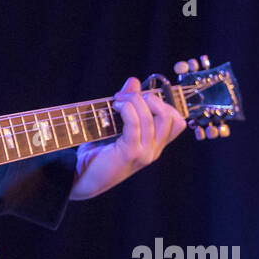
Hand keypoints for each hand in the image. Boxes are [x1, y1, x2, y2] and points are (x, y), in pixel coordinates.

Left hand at [69, 76, 185, 199]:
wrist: (81, 177)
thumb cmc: (98, 151)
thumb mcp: (116, 124)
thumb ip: (128, 104)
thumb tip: (134, 81)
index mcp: (155, 144)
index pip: (177, 121)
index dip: (163, 103)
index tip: (140, 97)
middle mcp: (154, 150)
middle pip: (171, 117)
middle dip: (151, 98)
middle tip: (127, 97)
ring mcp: (145, 153)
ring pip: (153, 118)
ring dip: (134, 101)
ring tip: (117, 101)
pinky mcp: (131, 154)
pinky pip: (136, 125)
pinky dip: (127, 109)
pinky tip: (115, 106)